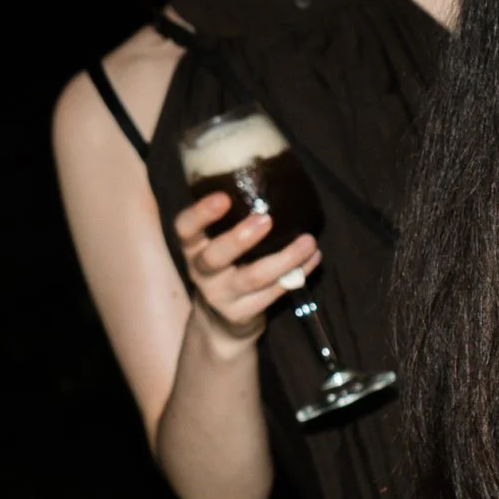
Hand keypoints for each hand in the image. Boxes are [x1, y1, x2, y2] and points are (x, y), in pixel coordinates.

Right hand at [176, 189, 318, 350]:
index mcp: (192, 245)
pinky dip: (298, 274)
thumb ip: (233, 219)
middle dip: (240, 238)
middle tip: (266, 219)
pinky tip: (313, 259)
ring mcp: (220, 295)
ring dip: (285, 258)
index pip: (185, 227)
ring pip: (253, 277)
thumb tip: (273, 178)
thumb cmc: (227, 265)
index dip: (201, 213)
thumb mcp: (218, 241)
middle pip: (215, 256)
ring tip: (309, 241)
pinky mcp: (242, 314)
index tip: (223, 197)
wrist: (221, 320)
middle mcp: (201, 270)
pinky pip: (273, 293)